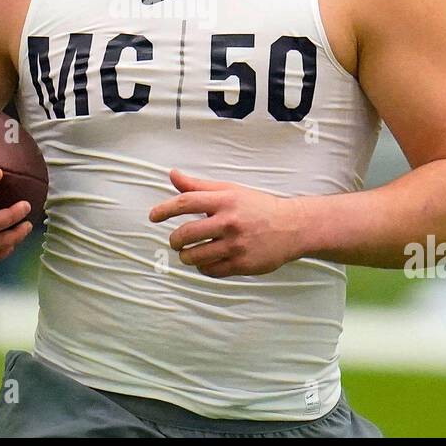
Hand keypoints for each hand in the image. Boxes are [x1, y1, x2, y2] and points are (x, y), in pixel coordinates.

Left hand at [148, 168, 304, 277]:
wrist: (292, 227)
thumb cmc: (257, 206)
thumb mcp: (230, 190)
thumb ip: (199, 186)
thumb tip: (173, 174)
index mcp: (225, 200)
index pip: (185, 203)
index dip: (164, 209)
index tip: (153, 216)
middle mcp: (229, 222)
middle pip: (186, 234)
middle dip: (174, 240)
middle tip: (174, 241)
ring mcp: (236, 245)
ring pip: (195, 256)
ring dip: (186, 256)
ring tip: (187, 252)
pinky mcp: (242, 264)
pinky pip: (211, 270)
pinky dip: (203, 267)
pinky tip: (206, 261)